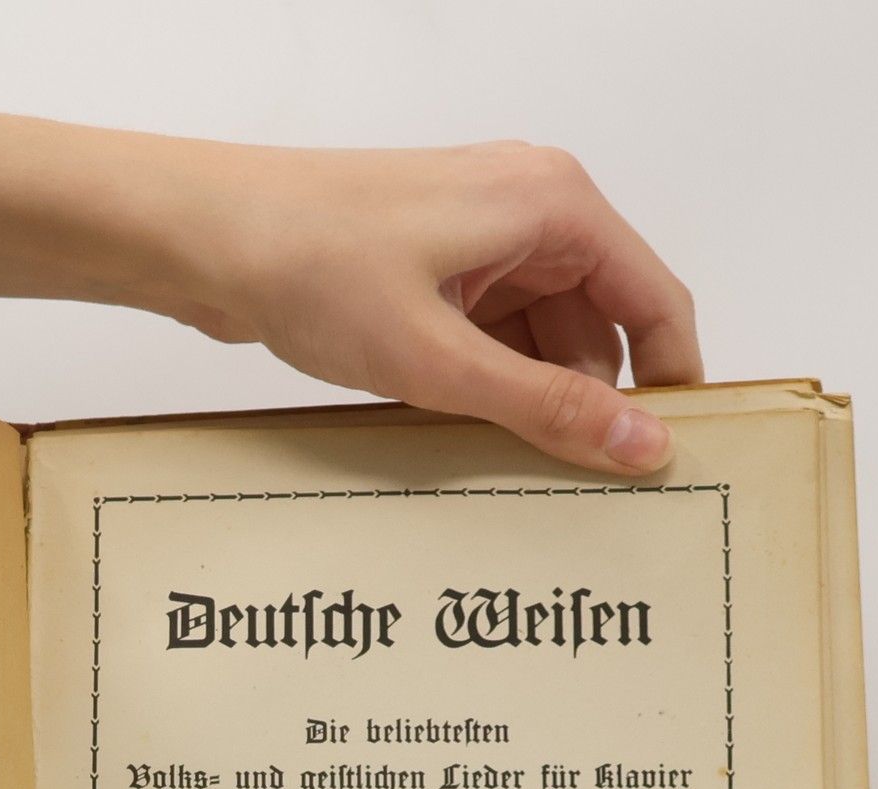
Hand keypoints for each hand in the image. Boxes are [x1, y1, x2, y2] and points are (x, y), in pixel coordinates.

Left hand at [0, 108, 700, 474]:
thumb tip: (643, 447)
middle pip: (601, 326)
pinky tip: (464, 439)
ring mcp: (479, 238)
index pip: (656, 303)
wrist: (204, 238)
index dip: (673, 387)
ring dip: (533, 402)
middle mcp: (529, 210)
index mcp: (554, 206)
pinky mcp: (434, 267)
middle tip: (587, 493)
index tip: (672, 464)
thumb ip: (548, 408)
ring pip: (541, 337)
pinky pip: (491, 335)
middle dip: (594, 404)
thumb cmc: (309, 264)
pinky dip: (487, 386)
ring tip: (516, 474)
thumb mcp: (440, 359)